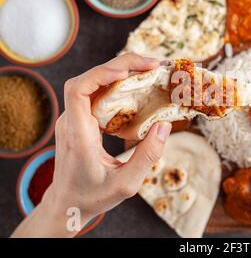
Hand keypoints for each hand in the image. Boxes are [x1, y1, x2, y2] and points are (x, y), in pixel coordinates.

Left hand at [12, 54, 171, 236]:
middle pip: (89, 79)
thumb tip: (165, 126)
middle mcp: (71, 121)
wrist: (68, 203)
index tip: (128, 71)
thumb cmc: (94, 196)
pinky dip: (118, 84)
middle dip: (121, 65)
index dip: (101, 74)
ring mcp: (74, 119)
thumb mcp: (126, 184)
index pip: (78, 90)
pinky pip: (98, 93)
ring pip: (93, 83)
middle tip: (153, 64)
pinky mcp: (81, 120)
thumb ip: (147, 157)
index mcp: (78, 134)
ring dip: (120, 72)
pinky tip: (137, 85)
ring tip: (149, 70)